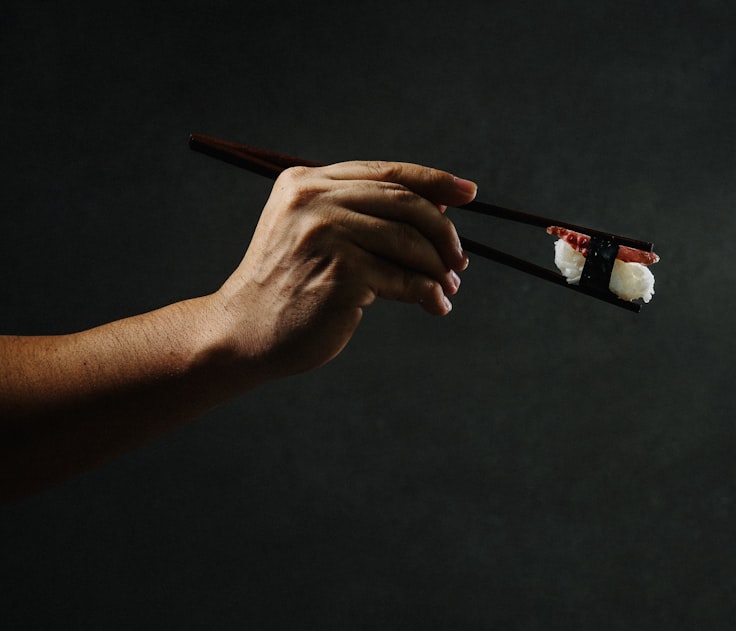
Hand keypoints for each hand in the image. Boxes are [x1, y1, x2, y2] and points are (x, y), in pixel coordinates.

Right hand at [208, 160, 477, 378]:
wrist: (246, 333)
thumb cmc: (291, 287)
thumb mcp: (315, 234)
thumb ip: (362, 215)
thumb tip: (442, 208)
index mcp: (306, 181)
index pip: (386, 172)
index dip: (434, 180)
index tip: (469, 193)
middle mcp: (313, 200)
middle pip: (404, 202)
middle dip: (443, 231)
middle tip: (460, 260)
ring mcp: (325, 234)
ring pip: (409, 241)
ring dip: (438, 267)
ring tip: (449, 287)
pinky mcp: (341, 272)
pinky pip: (404, 279)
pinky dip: (428, 293)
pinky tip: (436, 305)